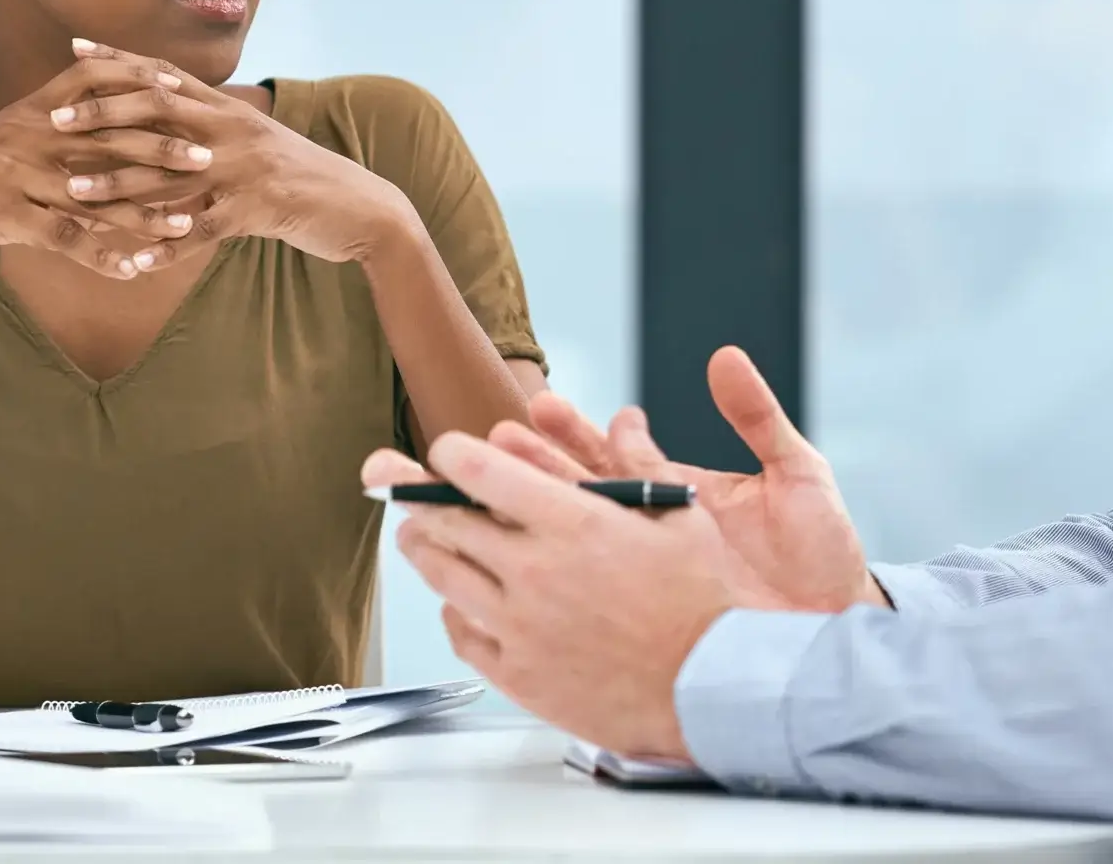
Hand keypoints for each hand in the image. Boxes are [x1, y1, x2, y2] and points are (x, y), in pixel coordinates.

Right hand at [0, 52, 211, 282]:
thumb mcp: (1, 141)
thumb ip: (48, 127)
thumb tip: (97, 120)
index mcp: (29, 112)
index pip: (93, 80)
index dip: (138, 80)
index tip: (183, 89)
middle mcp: (26, 135)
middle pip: (107, 135)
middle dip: (162, 146)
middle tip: (207, 158)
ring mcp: (15, 175)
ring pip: (95, 192)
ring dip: (145, 212)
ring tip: (185, 225)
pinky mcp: (4, 216)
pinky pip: (63, 237)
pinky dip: (101, 256)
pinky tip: (131, 271)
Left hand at [46, 40, 418, 263]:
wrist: (362, 208)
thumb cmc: (302, 178)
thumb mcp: (257, 144)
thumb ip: (215, 128)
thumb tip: (173, 115)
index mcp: (230, 110)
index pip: (165, 75)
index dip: (119, 60)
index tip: (74, 49)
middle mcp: (234, 131)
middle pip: (158, 111)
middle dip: (102, 114)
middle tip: (53, 119)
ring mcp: (245, 170)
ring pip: (169, 174)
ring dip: (117, 184)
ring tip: (72, 193)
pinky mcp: (258, 211)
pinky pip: (203, 231)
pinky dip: (167, 248)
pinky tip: (134, 262)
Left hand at [392, 431, 737, 762]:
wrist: (711, 690)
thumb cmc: (703, 604)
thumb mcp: (679, 516)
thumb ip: (635, 469)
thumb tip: (622, 424)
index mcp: (571, 522)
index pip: (479, 473)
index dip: (450, 455)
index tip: (444, 452)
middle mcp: (533, 570)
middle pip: (445, 522)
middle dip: (416, 495)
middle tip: (401, 486)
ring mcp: (519, 626)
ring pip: (443, 575)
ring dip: (423, 548)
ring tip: (418, 536)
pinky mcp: (518, 674)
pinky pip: (462, 634)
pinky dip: (452, 611)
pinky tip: (458, 602)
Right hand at [520, 347, 880, 613]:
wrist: (840, 625)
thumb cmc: (822, 551)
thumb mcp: (796, 473)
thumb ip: (757, 416)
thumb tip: (724, 357)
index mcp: (681, 491)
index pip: (617, 453)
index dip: (578, 430)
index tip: (545, 407)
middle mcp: (659, 529)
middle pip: (584, 489)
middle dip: (540, 463)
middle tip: (503, 439)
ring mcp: (653, 572)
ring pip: (583, 535)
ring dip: (541, 508)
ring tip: (500, 482)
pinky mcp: (657, 613)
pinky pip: (605, 588)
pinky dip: (567, 571)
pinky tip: (535, 554)